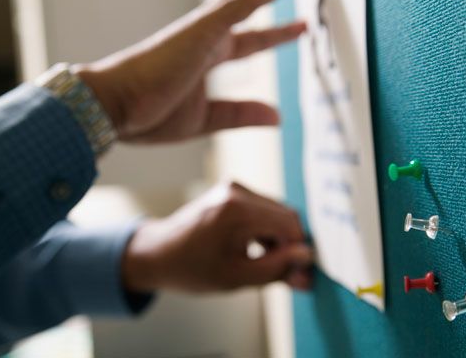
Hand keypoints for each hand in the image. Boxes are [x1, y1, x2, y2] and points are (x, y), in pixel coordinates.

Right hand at [74, 0, 312, 142]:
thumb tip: (276, 117)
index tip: (301, 27)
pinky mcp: (203, 26)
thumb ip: (242, 114)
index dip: (278, 31)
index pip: (251, 37)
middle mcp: (209, 34)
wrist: (113, 109)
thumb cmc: (148, 114)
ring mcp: (206, 27)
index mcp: (207, 54)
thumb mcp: (208, 119)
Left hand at [121, 182, 313, 292]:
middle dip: (290, 245)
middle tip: (289, 276)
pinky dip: (266, 230)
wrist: (158, 253)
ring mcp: (233, 187)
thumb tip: (307, 263)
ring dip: (279, 239)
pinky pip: (262, 209)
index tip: (300, 275)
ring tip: (266, 265)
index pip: (289, 224)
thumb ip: (276, 269)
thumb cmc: (191, 268)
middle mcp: (237, 190)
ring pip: (275, 213)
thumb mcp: (236, 278)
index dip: (299, 250)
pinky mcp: (231, 191)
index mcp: (237, 209)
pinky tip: (257, 251)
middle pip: (285, 215)